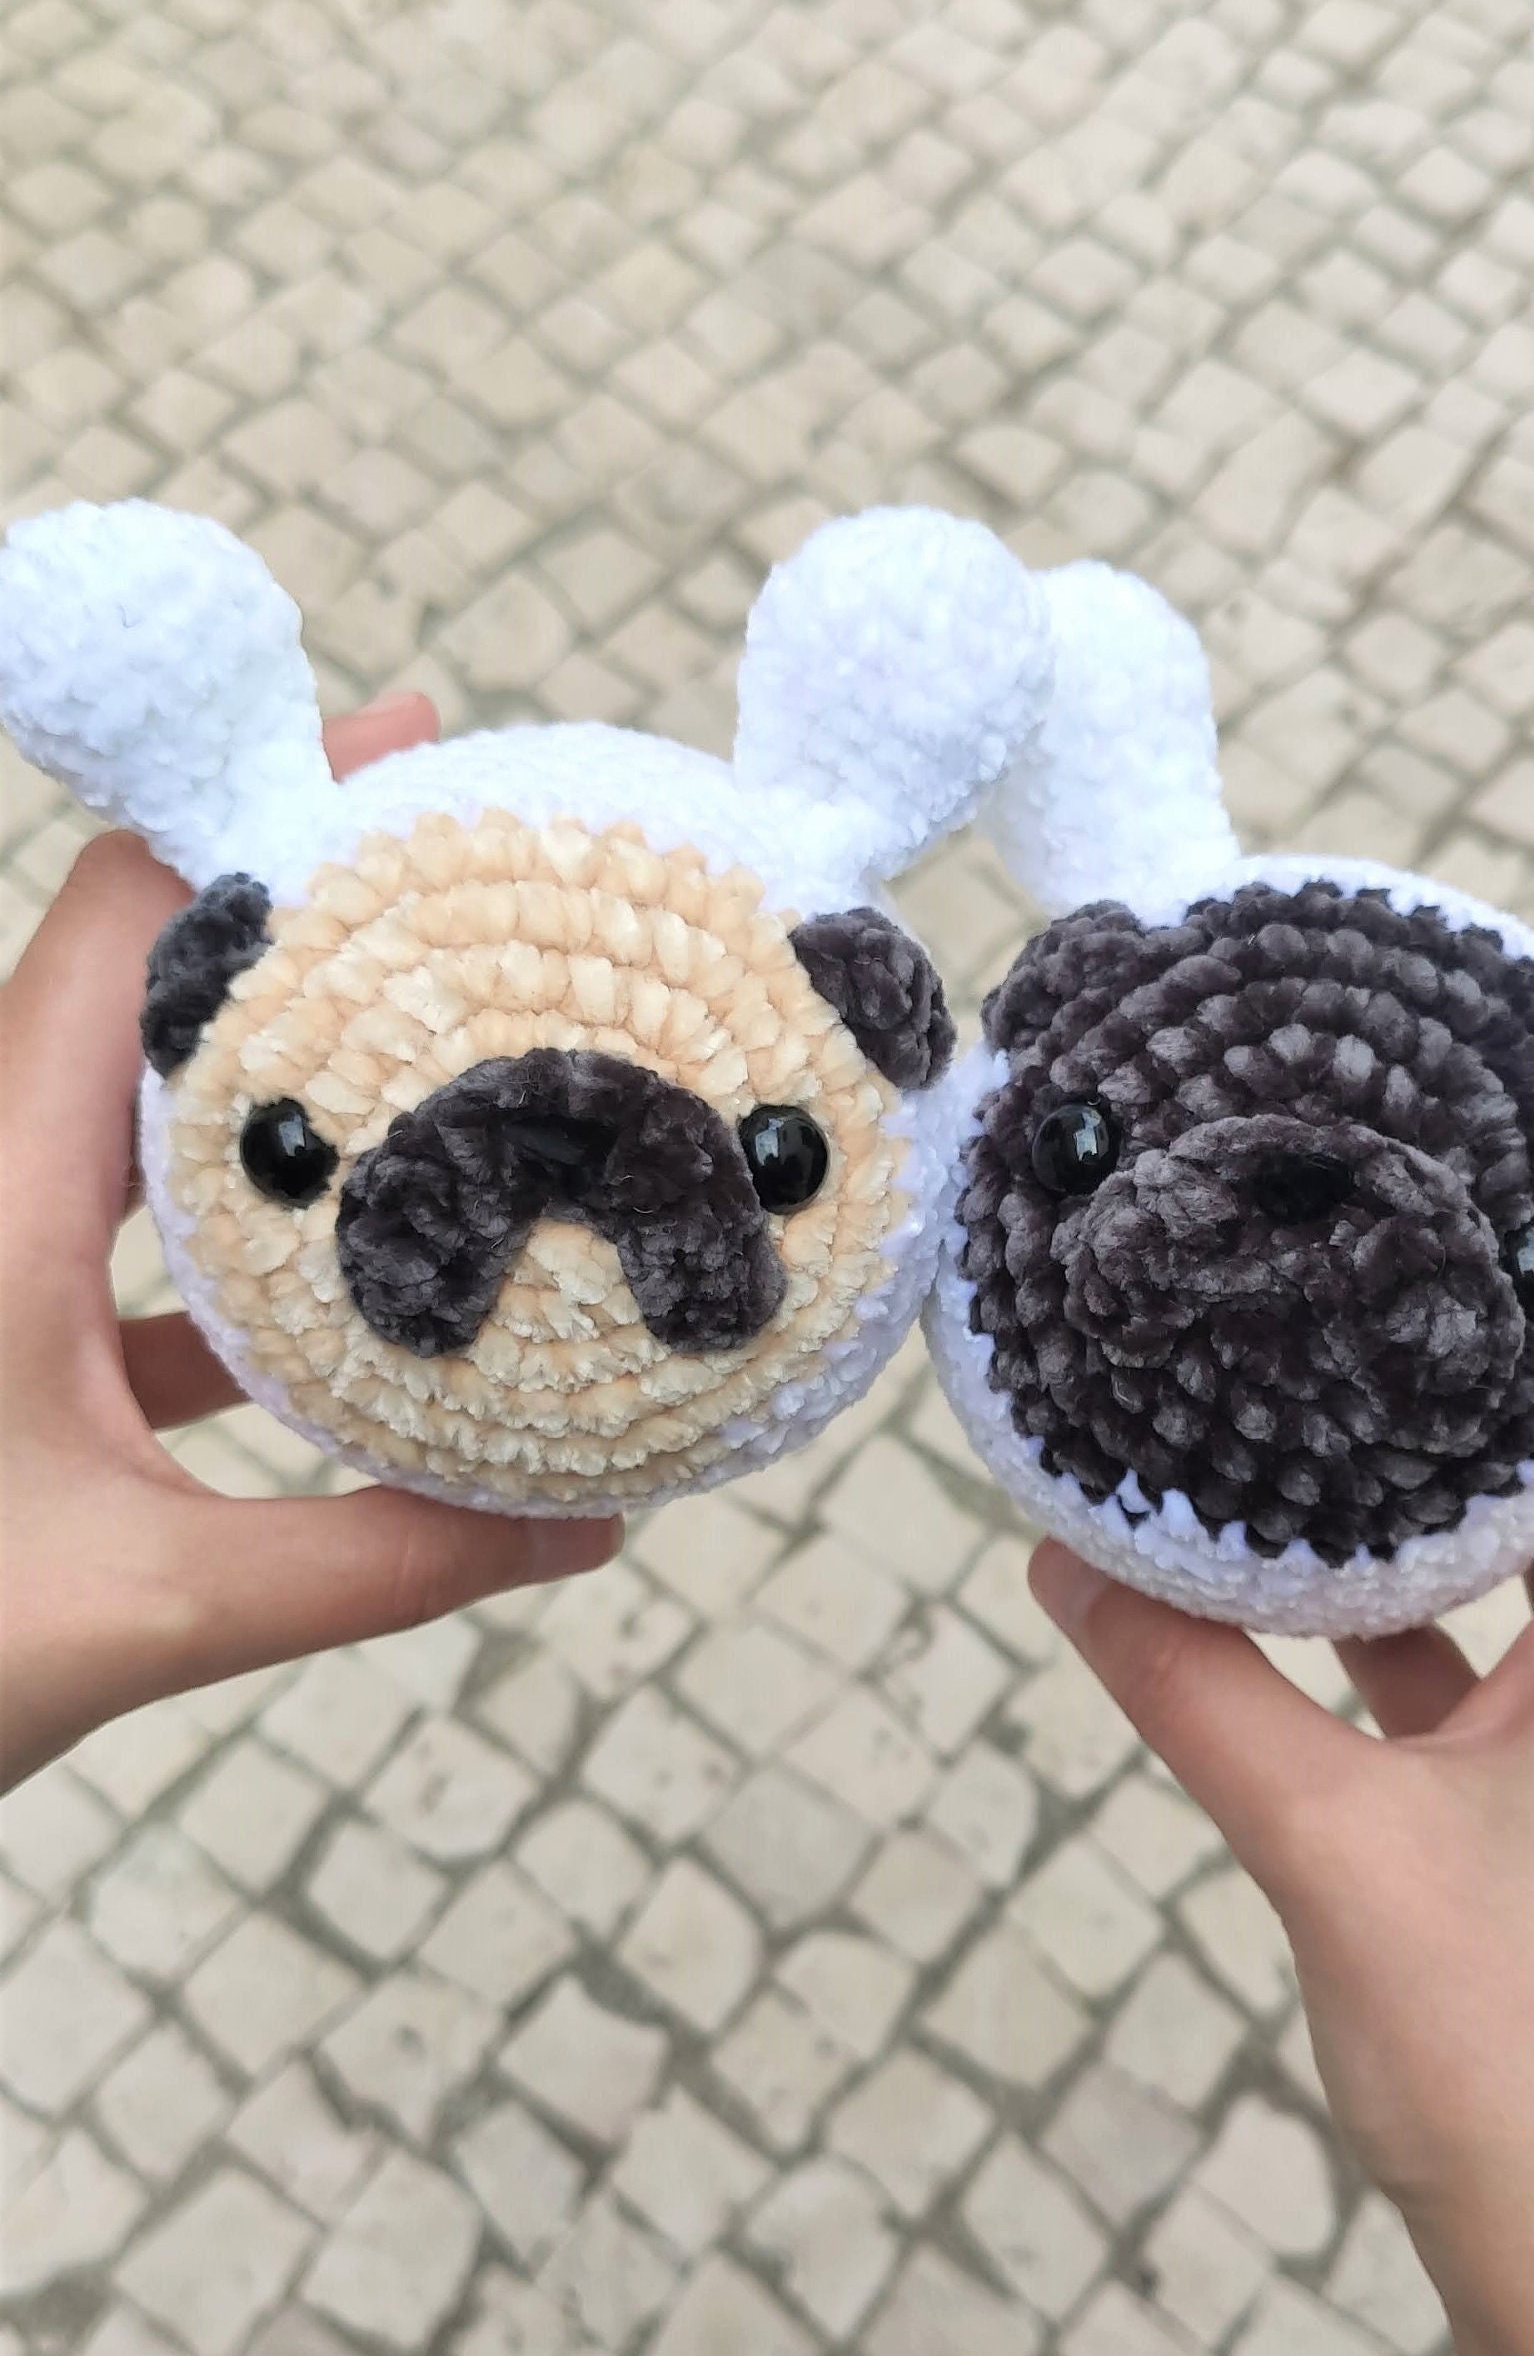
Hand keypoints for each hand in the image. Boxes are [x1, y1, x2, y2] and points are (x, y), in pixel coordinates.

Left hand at [0, 693, 617, 1792]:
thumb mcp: (147, 1612)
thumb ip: (374, 1562)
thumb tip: (589, 1530)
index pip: (122, 927)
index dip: (257, 809)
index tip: (409, 743)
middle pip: (137, 976)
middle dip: (295, 907)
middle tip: (472, 867)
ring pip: (128, 1097)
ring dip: (269, 1054)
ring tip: (439, 1023)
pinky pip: (122, 1219)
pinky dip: (234, 1207)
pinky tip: (356, 1262)